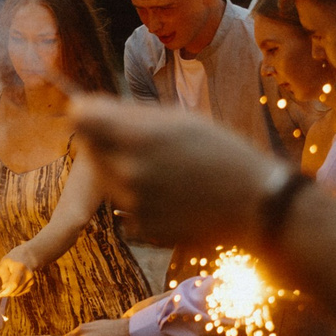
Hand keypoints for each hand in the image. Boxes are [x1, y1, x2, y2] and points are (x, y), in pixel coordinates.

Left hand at [0, 247, 38, 298]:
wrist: (27, 257)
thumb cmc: (12, 260)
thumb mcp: (4, 264)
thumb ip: (4, 277)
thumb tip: (5, 289)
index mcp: (20, 267)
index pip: (14, 283)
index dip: (7, 291)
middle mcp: (28, 274)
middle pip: (16, 290)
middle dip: (7, 292)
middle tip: (1, 290)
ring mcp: (31, 279)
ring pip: (18, 292)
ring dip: (11, 291)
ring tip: (8, 281)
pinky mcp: (31, 284)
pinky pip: (21, 292)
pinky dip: (15, 290)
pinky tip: (14, 282)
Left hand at [69, 95, 275, 259]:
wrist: (254, 205)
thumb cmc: (221, 152)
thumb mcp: (178, 120)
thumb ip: (127, 113)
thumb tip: (84, 107)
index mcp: (138, 137)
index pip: (80, 119)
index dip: (86, 113)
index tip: (95, 113)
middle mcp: (129, 172)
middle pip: (89, 148)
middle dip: (104, 140)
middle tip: (141, 141)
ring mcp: (134, 204)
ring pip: (105, 178)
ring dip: (119, 168)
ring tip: (162, 167)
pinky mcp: (142, 228)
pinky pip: (124, 205)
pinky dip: (137, 197)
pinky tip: (170, 193)